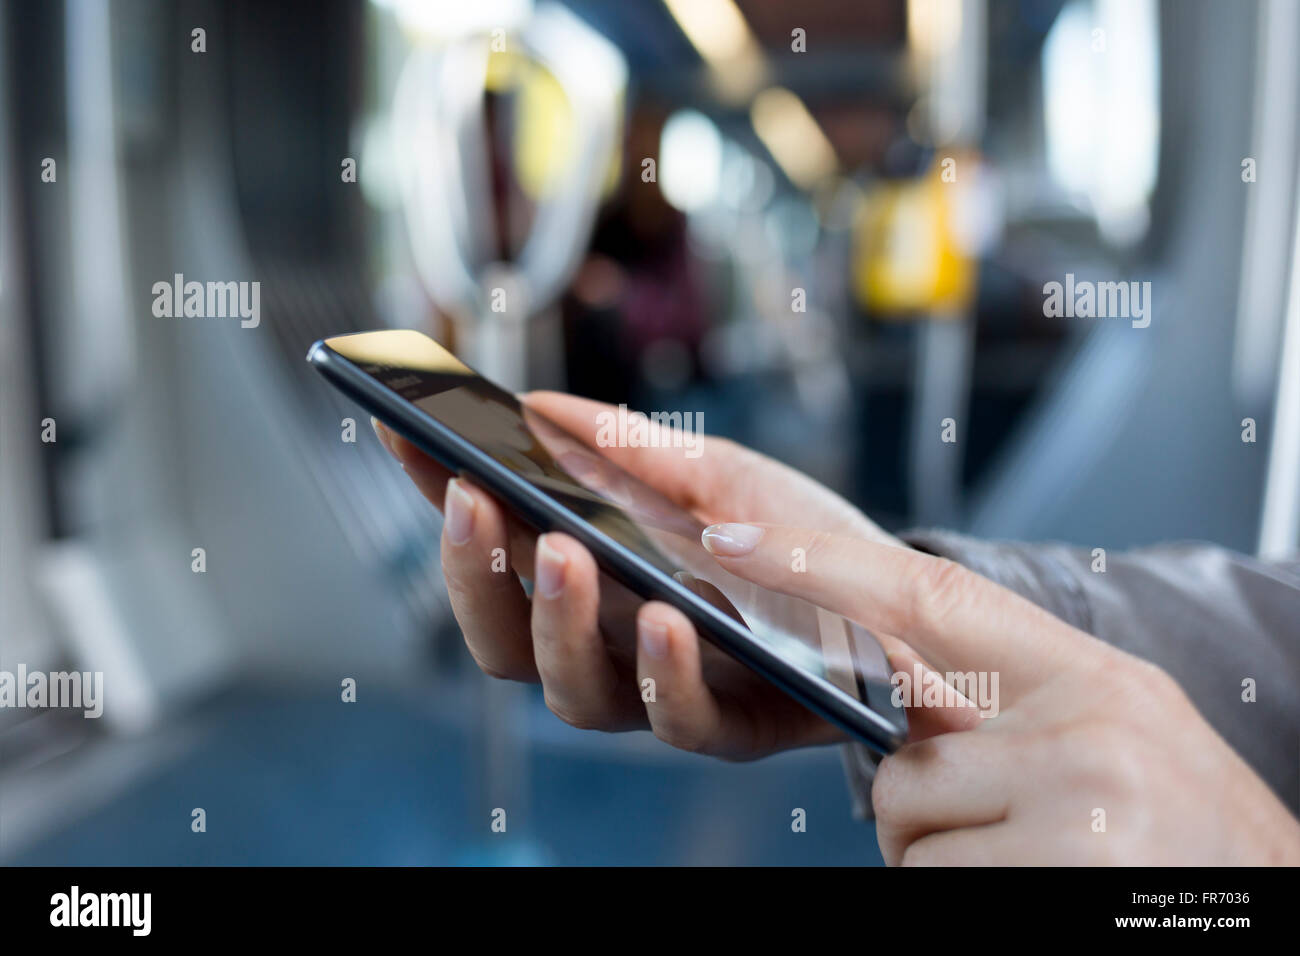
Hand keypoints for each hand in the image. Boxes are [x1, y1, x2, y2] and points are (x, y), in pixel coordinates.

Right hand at [373, 391, 903, 758]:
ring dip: (556, 621)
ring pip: (569, 690)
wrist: (900, 600)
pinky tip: (669, 615)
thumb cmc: (800, 536)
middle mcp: (612, 639)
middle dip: (474, 571)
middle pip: (501, 635)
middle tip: (475, 500)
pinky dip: (665, 670)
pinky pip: (677, 720)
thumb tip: (540, 406)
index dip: (438, 497)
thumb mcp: (723, 472)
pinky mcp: (729, 724)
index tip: (404, 435)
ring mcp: (662, 687)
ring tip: (567, 550)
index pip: (495, 543)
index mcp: (595, 576)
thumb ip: (635, 448)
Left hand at [698, 522, 1299, 864]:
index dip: (820, 566)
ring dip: (948, 864)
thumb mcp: (1118, 730)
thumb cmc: (1189, 826)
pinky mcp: (1053, 879)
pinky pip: (931, 888)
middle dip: (923, 809)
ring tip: (1037, 865)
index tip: (734, 543)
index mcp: (1091, 678)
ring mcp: (1075, 811)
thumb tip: (896, 686)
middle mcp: (1083, 734)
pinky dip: (962, 900)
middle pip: (902, 762)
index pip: (928, 596)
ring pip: (910, 835)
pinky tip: (1035, 890)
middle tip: (1009, 830)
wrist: (1280, 905)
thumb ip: (1013, 696)